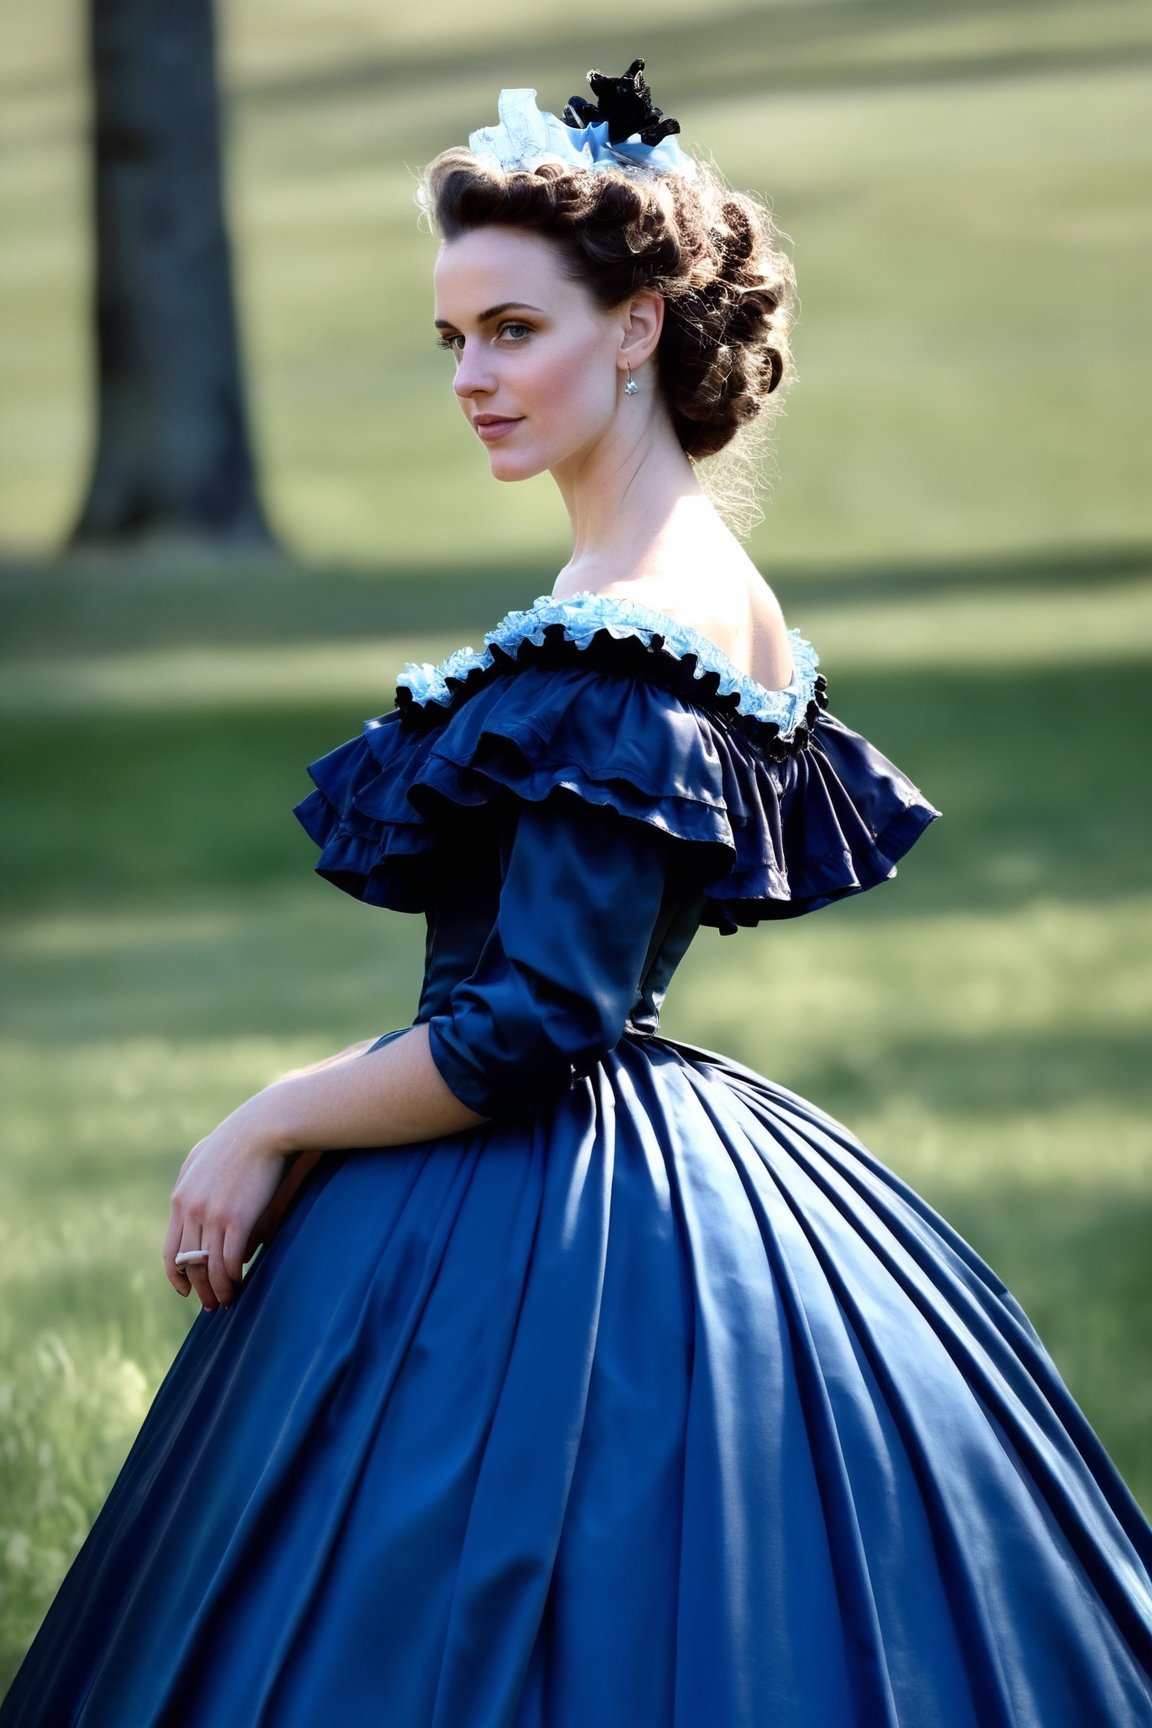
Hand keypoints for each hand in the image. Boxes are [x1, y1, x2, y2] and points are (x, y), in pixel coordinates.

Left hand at [163, 1101, 288, 1310]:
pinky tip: (241, 1281)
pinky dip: (233, 1276)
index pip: (171, 1251)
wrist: (265, 1126)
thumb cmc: (241, 1140)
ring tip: (227, 1299)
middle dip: (198, 1289)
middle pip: (188, 1264)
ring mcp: (212, 1216)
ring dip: (217, 1289)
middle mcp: (191, 1211)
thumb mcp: (204, 1158)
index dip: (177, 1276)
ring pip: (209, 1267)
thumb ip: (194, 1186)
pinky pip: (230, 1260)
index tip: (186, 1290)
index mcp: (181, 1199)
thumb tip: (196, 1215)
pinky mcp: (237, 1219)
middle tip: (210, 1304)